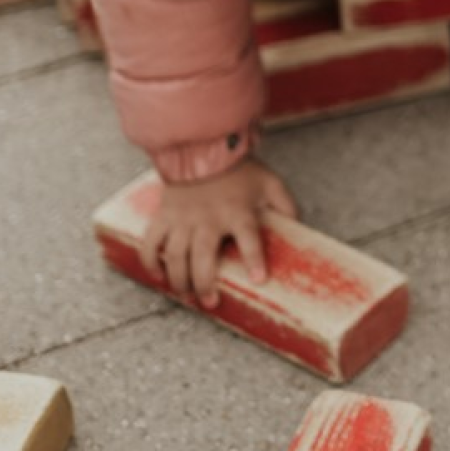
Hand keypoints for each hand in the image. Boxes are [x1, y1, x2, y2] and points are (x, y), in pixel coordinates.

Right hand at [138, 157, 298, 307]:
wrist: (202, 147)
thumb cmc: (239, 170)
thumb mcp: (270, 183)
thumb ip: (285, 206)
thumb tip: (298, 229)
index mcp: (238, 211)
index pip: (249, 237)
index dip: (254, 259)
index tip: (259, 280)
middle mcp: (208, 218)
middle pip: (204, 257)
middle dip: (205, 284)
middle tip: (210, 302)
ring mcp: (183, 218)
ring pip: (176, 256)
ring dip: (179, 280)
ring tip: (186, 295)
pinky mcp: (164, 215)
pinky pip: (151, 243)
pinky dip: (151, 262)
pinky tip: (158, 276)